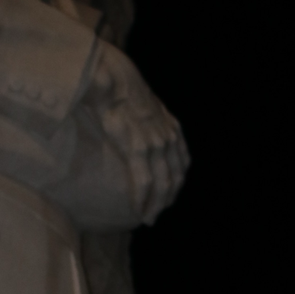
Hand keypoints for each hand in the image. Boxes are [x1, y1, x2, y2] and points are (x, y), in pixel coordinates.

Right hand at [81, 42, 189, 223]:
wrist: (112, 75)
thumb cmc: (119, 84)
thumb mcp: (138, 101)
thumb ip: (141, 116)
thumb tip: (129, 124)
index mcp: (169, 125)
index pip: (182, 160)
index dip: (177, 181)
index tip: (168, 195)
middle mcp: (168, 136)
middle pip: (176, 176)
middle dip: (168, 198)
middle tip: (156, 214)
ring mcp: (155, 142)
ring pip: (163, 182)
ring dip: (157, 204)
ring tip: (149, 218)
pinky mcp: (138, 147)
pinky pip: (144, 180)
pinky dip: (144, 198)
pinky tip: (139, 210)